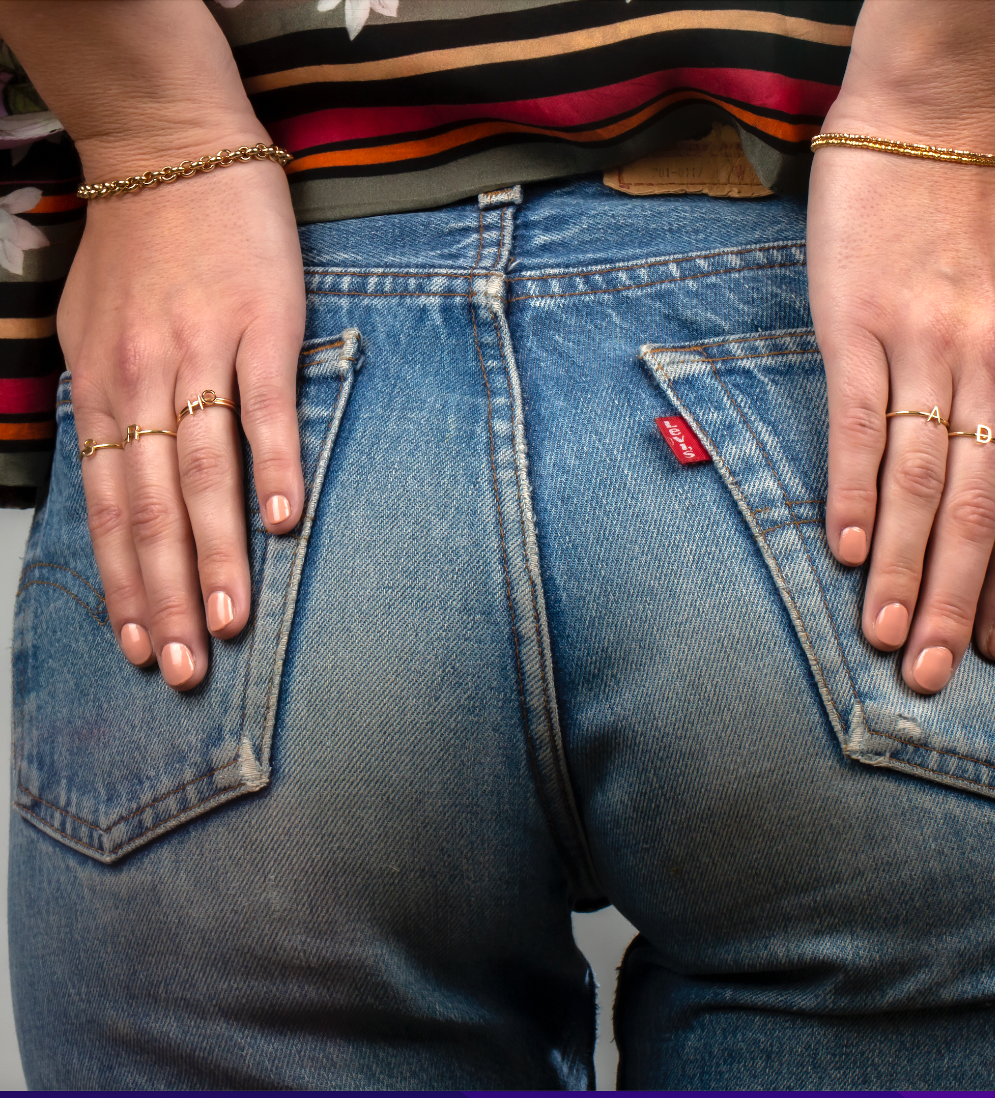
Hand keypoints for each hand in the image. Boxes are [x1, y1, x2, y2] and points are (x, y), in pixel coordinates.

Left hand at [59, 132, 305, 689]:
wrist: (172, 147)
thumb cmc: (138, 246)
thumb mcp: (93, 329)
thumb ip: (109, 407)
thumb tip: (124, 481)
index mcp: (100, 388)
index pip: (108, 509)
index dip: (122, 586)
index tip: (139, 649)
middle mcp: (140, 380)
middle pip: (150, 509)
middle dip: (165, 595)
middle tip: (184, 668)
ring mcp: (201, 352)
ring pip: (202, 471)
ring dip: (216, 553)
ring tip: (231, 621)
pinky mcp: (261, 324)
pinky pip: (265, 406)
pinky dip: (274, 465)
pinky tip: (283, 523)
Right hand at [808, 128, 994, 693]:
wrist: (924, 128)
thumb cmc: (973, 221)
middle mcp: (989, 368)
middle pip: (977, 507)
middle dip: (957, 599)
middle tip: (934, 672)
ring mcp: (922, 348)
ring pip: (920, 481)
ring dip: (903, 567)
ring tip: (885, 633)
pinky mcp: (857, 327)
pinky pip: (859, 424)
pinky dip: (855, 492)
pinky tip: (846, 549)